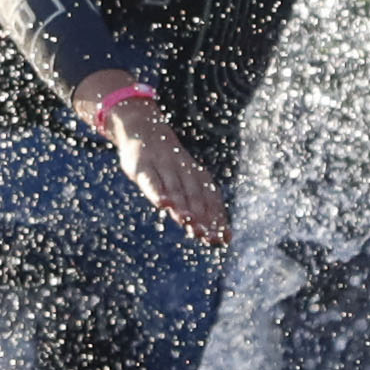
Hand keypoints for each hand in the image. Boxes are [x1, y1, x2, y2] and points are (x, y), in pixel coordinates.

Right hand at [83, 78, 229, 246]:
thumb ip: (202, 208)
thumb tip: (226, 237)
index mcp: (197, 176)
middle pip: (195, 197)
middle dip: (203, 218)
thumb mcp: (183, 182)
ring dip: (182, 206)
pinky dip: (157, 191)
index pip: (210, 200)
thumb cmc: (168, 165)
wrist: (144, 129)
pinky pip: (151, 180)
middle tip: (208, 237)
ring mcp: (164, 167)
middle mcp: (184, 171)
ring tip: (189, 222)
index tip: (223, 240)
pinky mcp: (143, 165)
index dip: (216, 219)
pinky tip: (162, 204)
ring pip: (175, 189)